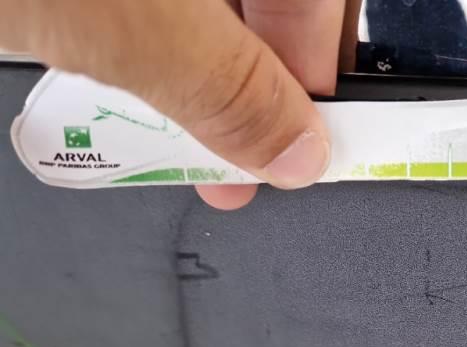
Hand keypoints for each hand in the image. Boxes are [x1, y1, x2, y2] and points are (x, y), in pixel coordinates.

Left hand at [1, 0, 358, 209]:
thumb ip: (225, 87)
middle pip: (256, 6)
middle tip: (241, 164)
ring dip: (190, 85)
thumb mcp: (122, 14)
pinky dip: (139, 57)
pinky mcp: (96, 0)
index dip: (323, 67)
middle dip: (252, 90)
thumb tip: (299, 152)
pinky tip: (125, 94)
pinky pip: (142, 15)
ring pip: (194, 15)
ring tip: (178, 149)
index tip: (313, 142)